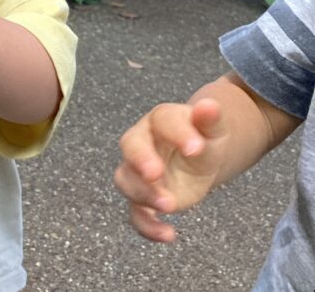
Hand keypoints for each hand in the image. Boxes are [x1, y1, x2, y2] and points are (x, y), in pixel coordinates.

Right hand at [114, 98, 228, 241]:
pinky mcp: (144, 198)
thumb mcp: (214, 128)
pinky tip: (168, 234)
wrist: (199, 154)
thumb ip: (210, 119)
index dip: (177, 133)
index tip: (196, 147)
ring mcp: (138, 172)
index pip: (162, 120)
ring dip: (143, 193)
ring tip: (169, 205)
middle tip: (156, 173)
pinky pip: (135, 212)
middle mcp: (141, 142)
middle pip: (130, 147)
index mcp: (161, 120)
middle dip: (140, 160)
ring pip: (126, 180)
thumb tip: (210, 105)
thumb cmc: (203, 136)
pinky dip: (146, 225)